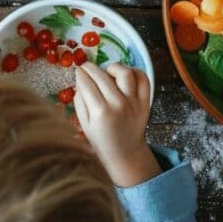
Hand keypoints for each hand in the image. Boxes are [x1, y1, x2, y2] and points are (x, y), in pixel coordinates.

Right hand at [74, 62, 160, 186]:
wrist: (125, 153)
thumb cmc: (101, 140)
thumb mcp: (84, 124)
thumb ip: (80, 101)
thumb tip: (80, 79)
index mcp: (101, 113)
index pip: (86, 84)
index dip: (80, 74)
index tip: (77, 71)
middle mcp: (119, 105)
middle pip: (102, 76)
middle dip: (90, 68)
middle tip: (86, 67)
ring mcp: (134, 103)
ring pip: (125, 73)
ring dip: (112, 68)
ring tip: (106, 72)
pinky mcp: (145, 102)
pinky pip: (143, 79)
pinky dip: (134, 72)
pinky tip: (124, 76)